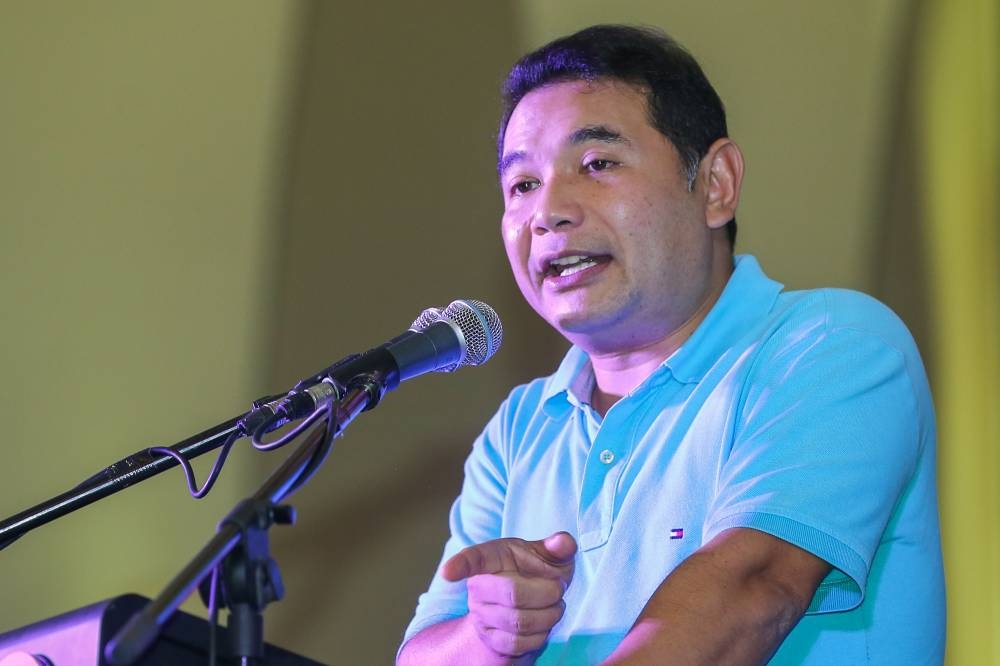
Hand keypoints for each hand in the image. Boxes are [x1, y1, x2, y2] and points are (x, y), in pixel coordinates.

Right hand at [442, 531, 576, 658]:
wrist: (525, 606)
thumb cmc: (535, 573)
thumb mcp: (547, 555)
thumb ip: (558, 546)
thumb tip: (564, 541)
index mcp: (490, 557)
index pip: (472, 560)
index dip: (459, 565)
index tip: (448, 572)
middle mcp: (478, 586)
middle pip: (513, 593)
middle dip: (547, 592)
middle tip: (558, 588)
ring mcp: (482, 615)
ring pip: (520, 621)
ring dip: (549, 614)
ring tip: (553, 605)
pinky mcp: (491, 639)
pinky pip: (521, 643)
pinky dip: (542, 634)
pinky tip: (543, 623)